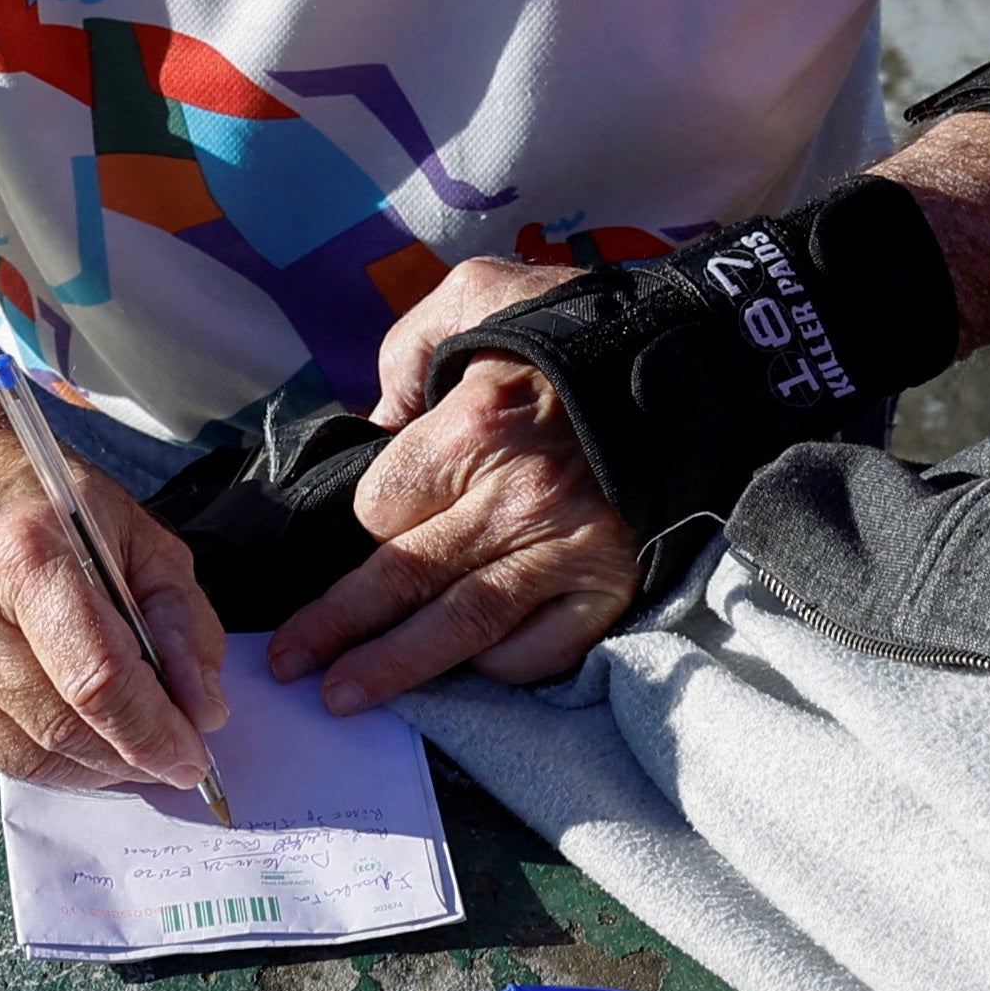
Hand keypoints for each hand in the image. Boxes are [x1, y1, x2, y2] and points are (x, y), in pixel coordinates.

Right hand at [0, 397, 227, 791]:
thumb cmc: (46, 503)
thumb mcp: (136, 532)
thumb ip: (181, 619)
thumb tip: (202, 711)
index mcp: (25, 554)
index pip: (97, 678)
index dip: (152, 732)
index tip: (192, 758)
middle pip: (61, 726)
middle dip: (128, 756)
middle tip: (170, 755)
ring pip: (26, 756)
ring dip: (90, 767)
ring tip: (127, 747)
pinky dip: (45, 757)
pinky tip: (74, 732)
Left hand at [268, 255, 643, 712]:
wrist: (702, 357)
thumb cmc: (578, 324)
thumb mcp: (480, 294)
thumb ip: (410, 349)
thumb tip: (378, 420)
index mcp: (471, 430)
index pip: (380, 508)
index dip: (366, 516)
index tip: (372, 518)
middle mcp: (511, 502)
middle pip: (401, 578)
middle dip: (335, 627)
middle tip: (287, 663)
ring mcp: (563, 552)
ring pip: (460, 628)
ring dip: (394, 669)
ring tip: (342, 696)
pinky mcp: (610, 586)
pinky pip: (541, 651)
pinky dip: (500, 668)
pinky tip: (466, 672)